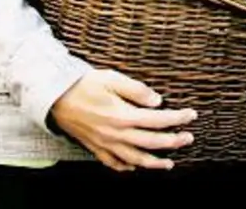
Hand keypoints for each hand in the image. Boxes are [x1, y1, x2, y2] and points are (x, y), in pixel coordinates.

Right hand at [49, 70, 195, 171]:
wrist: (54, 96)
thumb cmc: (84, 84)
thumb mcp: (113, 79)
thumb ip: (137, 91)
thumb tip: (158, 102)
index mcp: (123, 116)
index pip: (158, 120)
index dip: (177, 118)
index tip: (191, 115)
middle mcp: (116, 134)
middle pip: (151, 143)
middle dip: (173, 142)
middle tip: (189, 138)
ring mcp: (105, 144)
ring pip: (134, 160)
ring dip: (154, 163)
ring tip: (169, 163)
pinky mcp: (94, 147)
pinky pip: (113, 163)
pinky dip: (126, 167)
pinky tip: (135, 167)